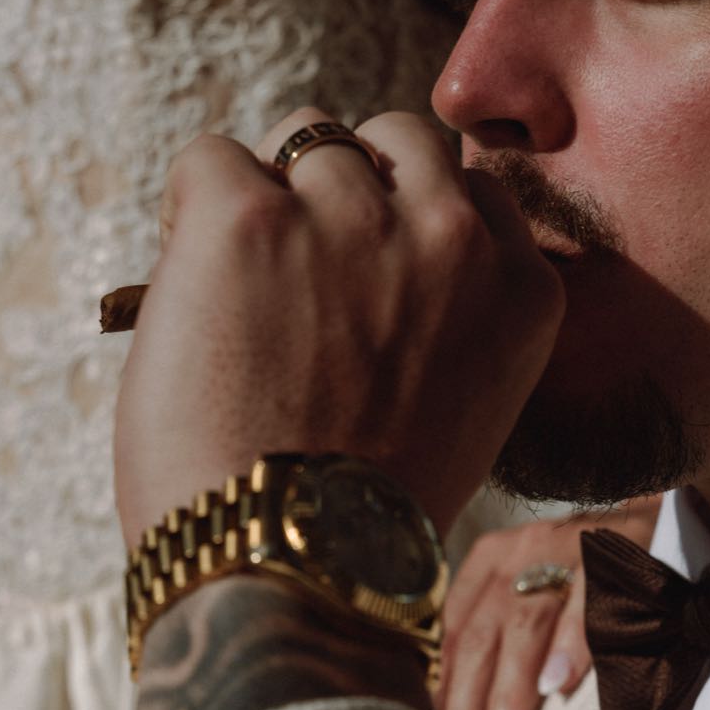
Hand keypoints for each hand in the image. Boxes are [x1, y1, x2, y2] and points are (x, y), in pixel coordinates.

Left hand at [115, 108, 564, 547]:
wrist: (285, 574)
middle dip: (347, 184)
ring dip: (271, 195)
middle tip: (298, 270)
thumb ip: (446, 313)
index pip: (468, 184)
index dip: (407, 218)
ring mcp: (351, 219)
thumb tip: (369, 243)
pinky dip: (189, 209)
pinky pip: (208, 158)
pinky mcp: (247, 218)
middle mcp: (452, 237)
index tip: (367, 273)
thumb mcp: (461, 405)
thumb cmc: (355, 518)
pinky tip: (189, 289)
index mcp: (520, 290)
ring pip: (306, 134)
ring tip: (240, 291)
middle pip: (396, 137)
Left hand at [438, 494, 661, 709]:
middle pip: (480, 640)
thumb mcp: (533, 591)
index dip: (446, 704)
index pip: (452, 640)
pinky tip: (556, 687)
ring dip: (510, 702)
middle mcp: (518, 554)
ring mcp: (564, 550)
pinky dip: (568, 644)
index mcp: (490, 565)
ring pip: (522, 628)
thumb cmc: (589, 573)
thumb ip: (501, 642)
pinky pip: (586, 603)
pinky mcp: (612, 554)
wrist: (660, 516)